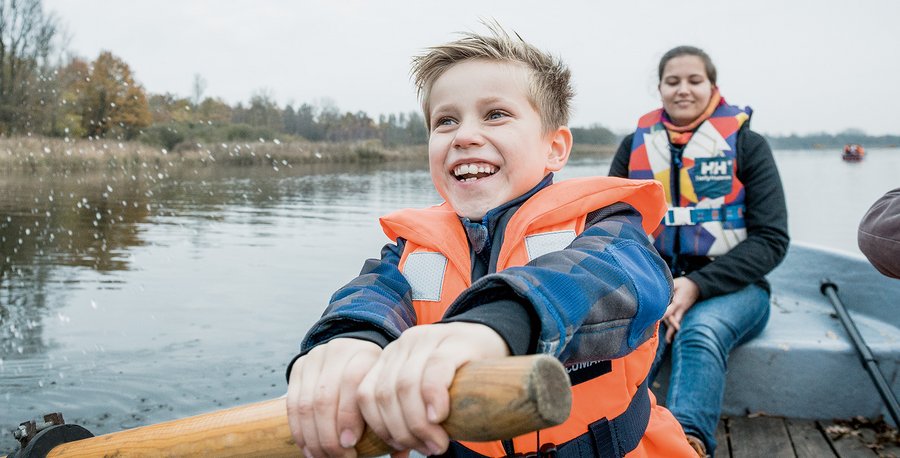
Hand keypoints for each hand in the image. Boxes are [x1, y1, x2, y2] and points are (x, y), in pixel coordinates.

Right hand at [287, 338, 380, 457]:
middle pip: (325, 397)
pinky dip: (299, 430)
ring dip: (312, 437)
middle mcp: (338, 351)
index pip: (351, 382)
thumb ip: (392, 418)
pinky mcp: (298, 366)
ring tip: (322, 457)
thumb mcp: (385, 388)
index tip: (350, 444)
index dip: (348, 416)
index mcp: (366, 354)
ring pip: (306, 404)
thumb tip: (400, 457)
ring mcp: (315, 358)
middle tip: (338, 457)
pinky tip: (308, 448)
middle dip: (328, 435)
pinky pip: (293, 404)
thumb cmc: (375, 381)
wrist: (354, 352)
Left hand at [356, 322, 508, 456]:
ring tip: (438, 443)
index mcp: (388, 358)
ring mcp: (427, 339)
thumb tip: (397, 455)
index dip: (379, 427)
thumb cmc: (458, 375)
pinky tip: (440, 416)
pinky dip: (433, 397)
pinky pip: (435, 370)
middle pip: (386, 395)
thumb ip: (407, 413)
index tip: (397, 449)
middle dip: (402, 431)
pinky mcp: (454, 341)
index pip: (366, 395)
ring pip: (405, 385)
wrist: (490, 340)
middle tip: (427, 449)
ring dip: (419, 423)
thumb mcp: (424, 389)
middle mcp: (402, 345)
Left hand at [663, 277, 699, 342]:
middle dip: (668, 326)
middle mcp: (680, 309)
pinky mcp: (683, 312)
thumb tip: (657, 290)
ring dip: (672, 331)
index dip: (662, 316)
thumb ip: (668, 288)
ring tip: (668, 340)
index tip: (655, 320)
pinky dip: (675, 328)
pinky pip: (679, 321)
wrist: (698, 286)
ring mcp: (682, 311)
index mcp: (677, 302)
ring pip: (676, 322)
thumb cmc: (684, 284)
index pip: (669, 311)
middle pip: (672, 319)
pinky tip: (673, 337)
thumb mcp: (676, 283)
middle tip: (660, 334)